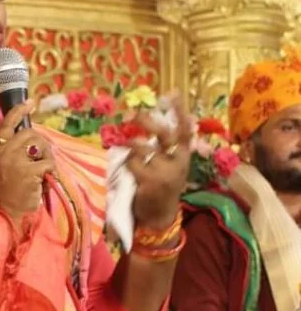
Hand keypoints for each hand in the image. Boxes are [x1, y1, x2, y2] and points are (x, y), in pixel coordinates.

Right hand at [0, 101, 55, 223]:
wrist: (4, 218)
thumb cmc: (3, 200)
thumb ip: (9, 157)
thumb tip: (30, 144)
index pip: (5, 125)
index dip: (18, 112)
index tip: (30, 103)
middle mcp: (2, 154)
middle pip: (28, 134)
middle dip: (40, 143)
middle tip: (43, 157)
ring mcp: (15, 161)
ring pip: (39, 144)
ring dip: (47, 156)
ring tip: (44, 172)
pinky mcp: (28, 171)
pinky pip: (48, 163)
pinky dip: (51, 172)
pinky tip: (45, 182)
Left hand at [127, 92, 191, 229]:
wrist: (160, 217)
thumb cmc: (162, 186)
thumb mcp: (170, 165)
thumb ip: (166, 146)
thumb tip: (161, 120)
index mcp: (184, 156)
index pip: (185, 130)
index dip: (179, 111)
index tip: (172, 93)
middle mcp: (177, 163)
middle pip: (163, 134)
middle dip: (147, 121)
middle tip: (132, 114)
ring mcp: (164, 173)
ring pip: (141, 148)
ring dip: (131, 146)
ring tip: (127, 150)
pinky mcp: (149, 181)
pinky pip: (131, 163)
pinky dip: (126, 162)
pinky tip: (127, 169)